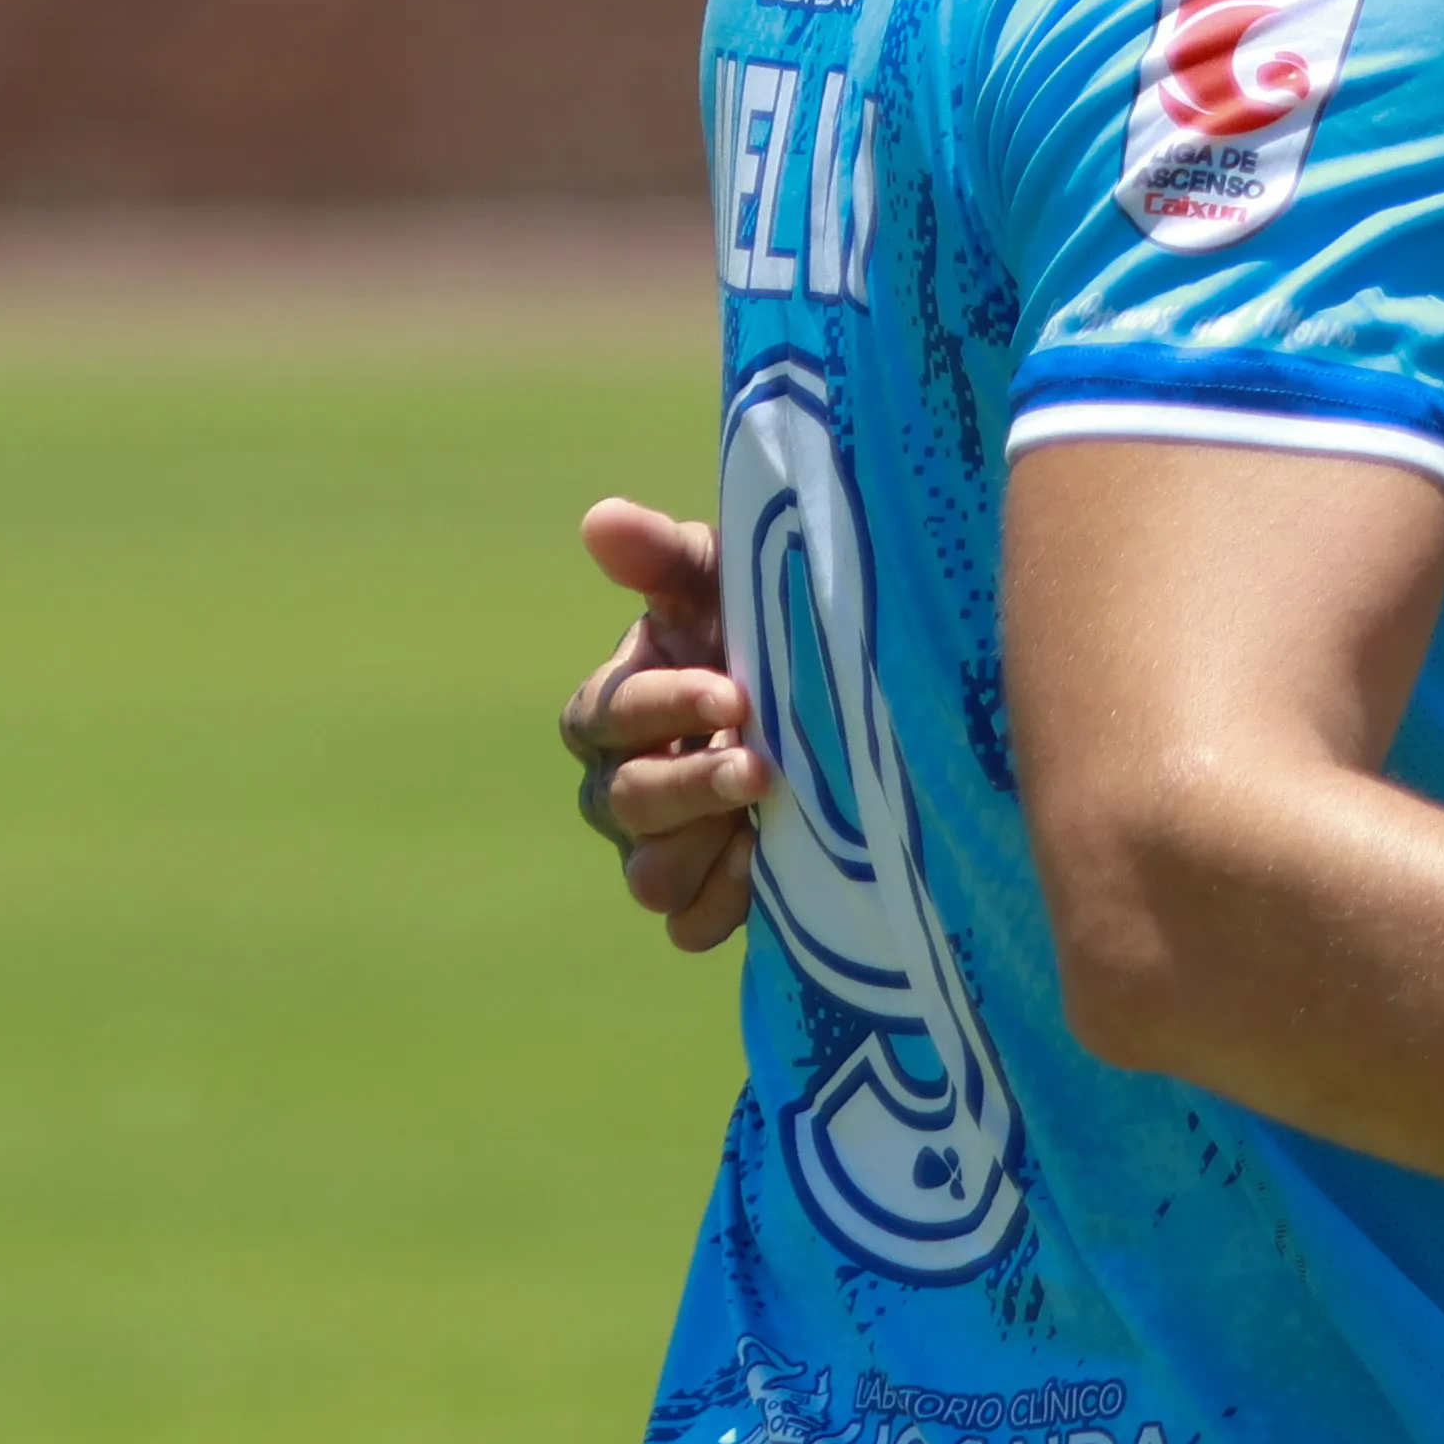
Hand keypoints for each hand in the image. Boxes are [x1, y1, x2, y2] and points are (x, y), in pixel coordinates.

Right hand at [558, 498, 765, 952]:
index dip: (662, 708)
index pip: (607, 718)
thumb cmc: (766, 626)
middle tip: (760, 765)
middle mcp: (626, 785)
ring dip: (700, 852)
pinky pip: (688, 923)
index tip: (733, 690)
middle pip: (624, 803)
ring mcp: (662, 847)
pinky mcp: (709, 893)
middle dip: (690, 784)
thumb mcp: (725, 581)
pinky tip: (771, 867)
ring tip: (764, 822)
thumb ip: (663, 556)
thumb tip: (600, 520)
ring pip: (648, 875)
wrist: (843, 695)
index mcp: (618, 708)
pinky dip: (723, 902)